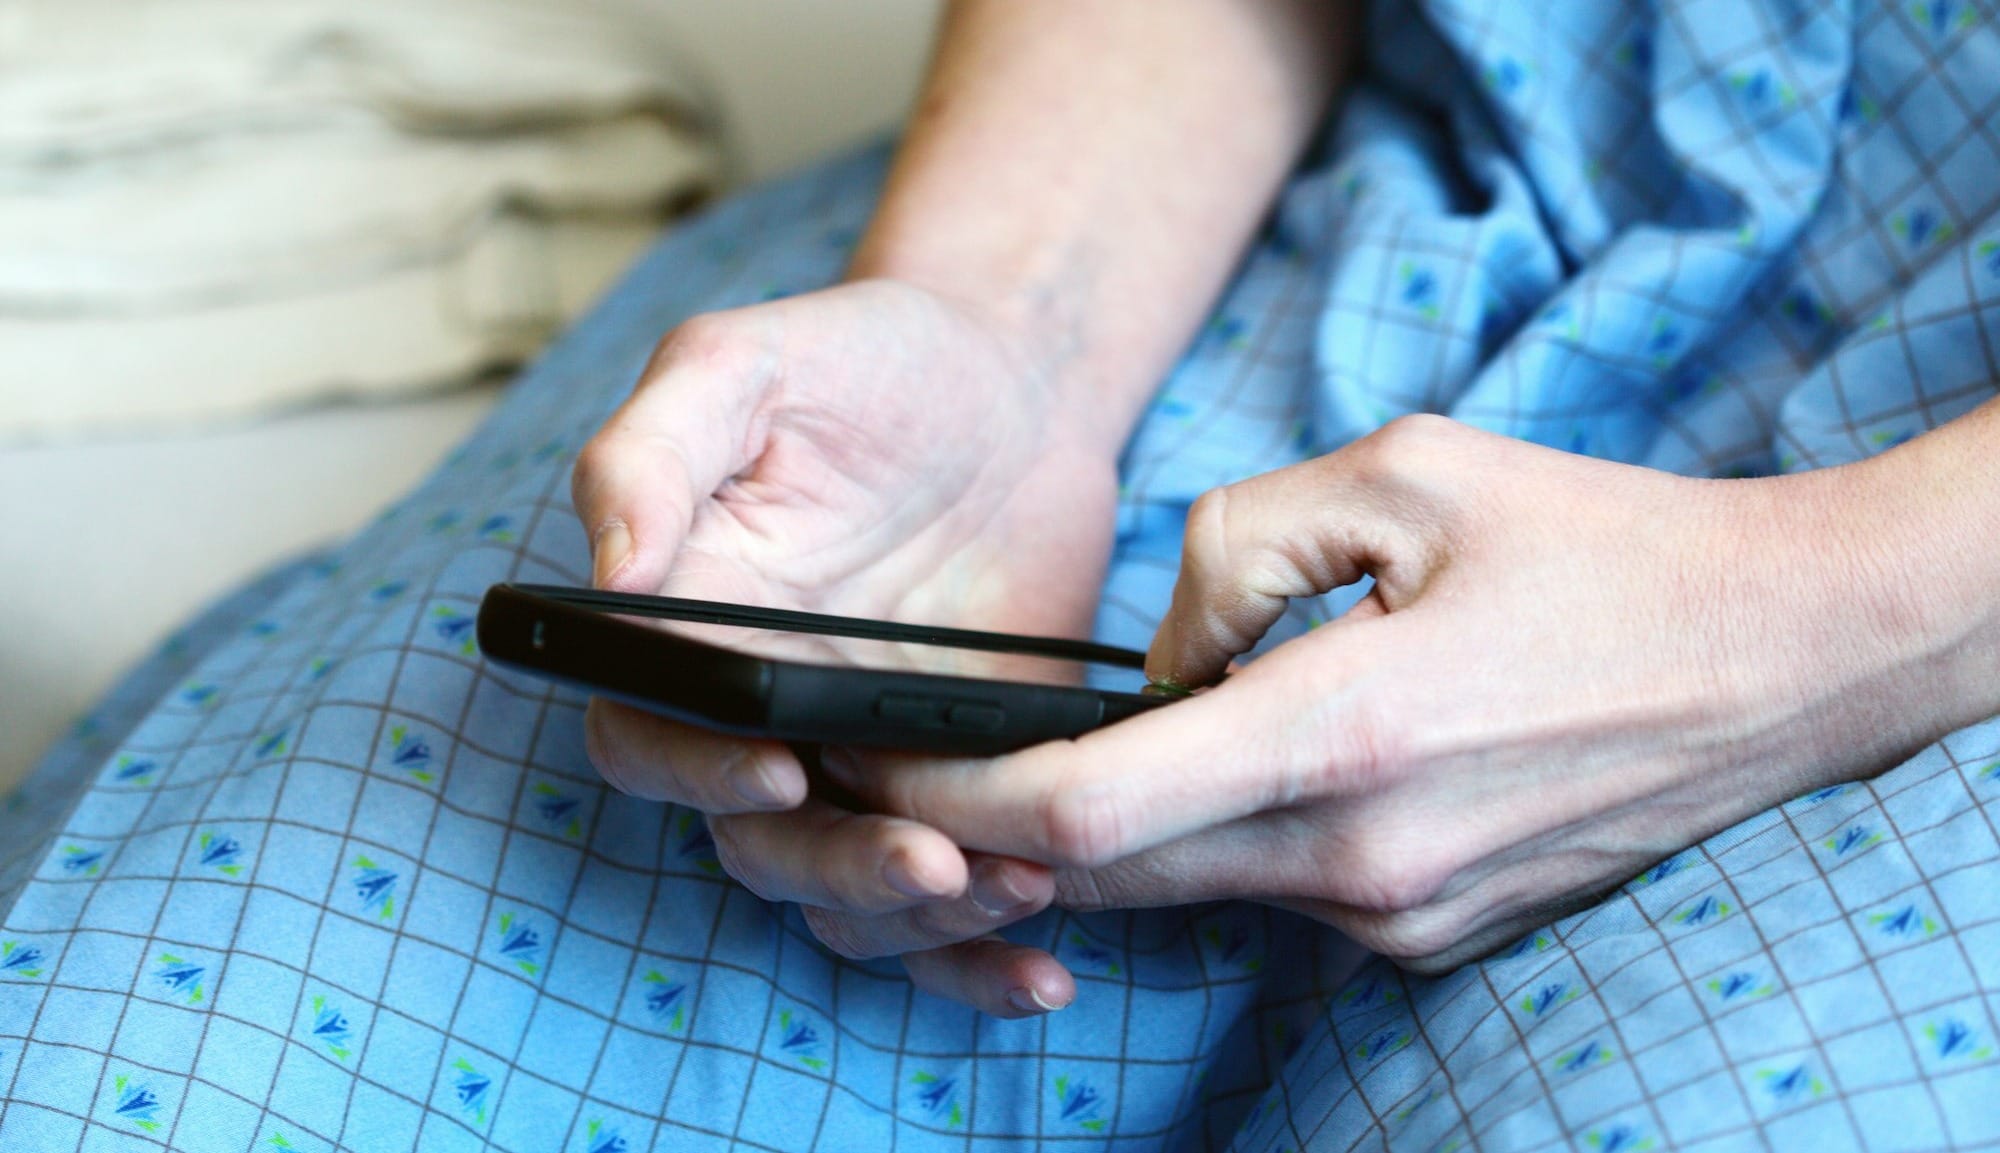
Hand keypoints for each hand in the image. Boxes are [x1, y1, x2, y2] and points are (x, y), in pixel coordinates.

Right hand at [570, 278, 1122, 1014]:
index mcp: (688, 627)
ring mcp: (862, 758)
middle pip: (759, 845)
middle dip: (841, 873)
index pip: (648, 735)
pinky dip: (984, 950)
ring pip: (852, 896)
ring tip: (1023, 891)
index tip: (780, 768)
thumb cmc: (866, 359)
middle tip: (933, 866)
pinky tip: (1048, 971)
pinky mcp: (957, 782)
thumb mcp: (745, 363)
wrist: (1012, 381)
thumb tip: (608, 575)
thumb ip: (652, 452)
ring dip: (925, 924)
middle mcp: (762, 713)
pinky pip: (948, 894)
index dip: (695, 770)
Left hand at [825, 414, 1963, 976]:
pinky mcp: (1430, 935)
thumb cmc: (1600, 546)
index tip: (880, 776)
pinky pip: (1276, 893)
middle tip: (930, 766)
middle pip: (1114, 877)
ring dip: (1121, 831)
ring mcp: (1400, 916)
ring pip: (1191, 888)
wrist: (1780, 661)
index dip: (961, 808)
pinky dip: (1223, 839)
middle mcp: (1364, 859)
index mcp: (1348, 734)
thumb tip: (1161, 660)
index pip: (1091, 817)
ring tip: (1096, 743)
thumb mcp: (1406, 471)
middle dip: (1005, 835)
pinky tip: (1253, 759)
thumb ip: (1236, 550)